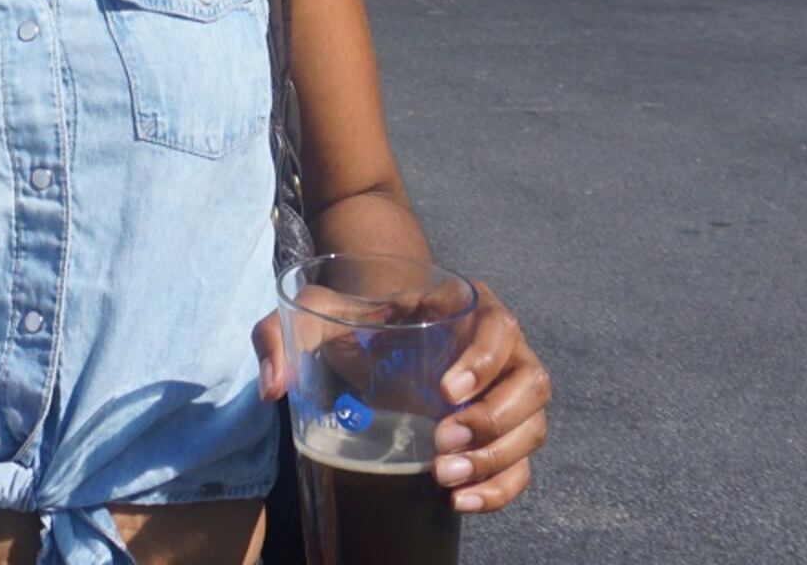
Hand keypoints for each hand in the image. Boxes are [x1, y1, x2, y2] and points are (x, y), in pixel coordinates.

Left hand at [252, 286, 548, 514]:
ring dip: (497, 459)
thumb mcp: (311, 314)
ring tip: (445, 476)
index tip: (443, 393)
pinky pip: (521, 466)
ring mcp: (506, 393)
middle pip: (530, 383)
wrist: (369, 341)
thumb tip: (273, 386)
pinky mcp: (501, 435)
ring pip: (533, 427)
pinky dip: (499, 489)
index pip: (499, 326)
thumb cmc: (348, 323)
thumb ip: (279, 335)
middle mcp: (501, 347)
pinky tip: (461, 500)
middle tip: (441, 442)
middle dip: (493, 420)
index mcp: (465, 306)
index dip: (482, 361)